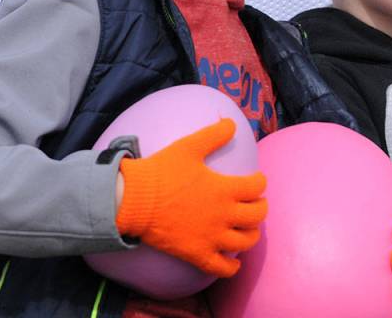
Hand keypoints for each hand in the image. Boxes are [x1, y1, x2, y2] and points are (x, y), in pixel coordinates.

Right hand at [115, 118, 266, 276]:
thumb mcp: (189, 147)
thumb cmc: (160, 172)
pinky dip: (232, 266)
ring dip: (250, 233)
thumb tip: (230, 122)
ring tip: (246, 228)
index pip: (258, 186)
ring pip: (246, 241)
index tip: (254, 180)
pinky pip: (222, 268)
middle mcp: (223, 214)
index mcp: (225, 188)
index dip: (259, 181)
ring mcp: (211, 236)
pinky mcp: (196, 254)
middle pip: (258, 215)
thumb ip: (213, 135)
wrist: (132, 200)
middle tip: (253, 203)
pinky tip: (233, 261)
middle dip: (260, 207)